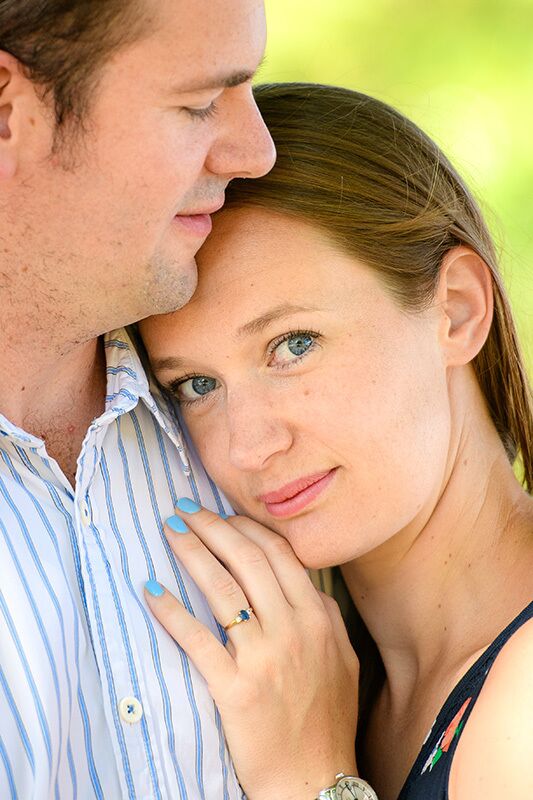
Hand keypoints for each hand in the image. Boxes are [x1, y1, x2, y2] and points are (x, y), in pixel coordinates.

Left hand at [144, 500, 358, 799]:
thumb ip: (324, 617)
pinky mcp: (236, 689)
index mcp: (319, 617)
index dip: (246, 527)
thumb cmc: (327, 721)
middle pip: (247, 559)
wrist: (315, 781)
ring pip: (222, 588)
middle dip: (213, 527)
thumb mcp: (342, 660)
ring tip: (169, 530)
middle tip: (185, 509)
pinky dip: (171, 611)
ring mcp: (265, 657)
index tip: (222, 513)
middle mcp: (294, 629)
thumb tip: (303, 584)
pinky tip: (151, 590)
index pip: (279, 553)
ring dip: (192, 552)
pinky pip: (196, 639)